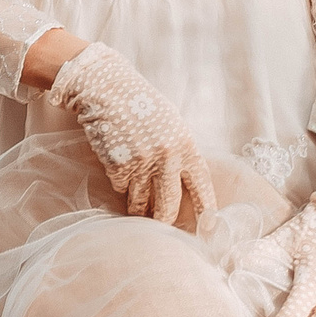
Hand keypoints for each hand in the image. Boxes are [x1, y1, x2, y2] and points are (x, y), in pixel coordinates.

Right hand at [45, 42, 215, 224]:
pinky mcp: (118, 166)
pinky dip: (120, 185)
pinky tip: (118, 168)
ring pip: (141, 203)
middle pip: (169, 206)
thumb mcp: (171, 125)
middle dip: (165, 220)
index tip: (208, 227)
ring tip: (136, 204)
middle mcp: (167, 157)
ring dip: (138, 208)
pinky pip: (121, 189)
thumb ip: (180, 152)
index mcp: (186, 146)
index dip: (206, 210)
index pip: (201, 186)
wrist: (107, 89)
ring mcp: (141, 163)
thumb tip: (187, 184)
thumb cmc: (141, 106)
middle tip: (161, 225)